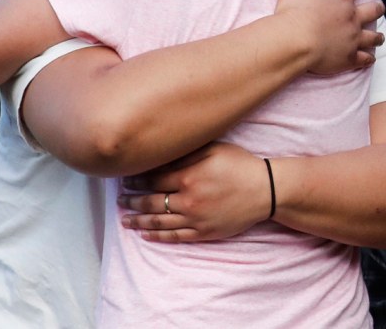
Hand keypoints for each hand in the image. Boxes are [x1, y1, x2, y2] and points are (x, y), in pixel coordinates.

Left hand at [118, 142, 271, 241]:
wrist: (266, 191)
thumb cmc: (240, 165)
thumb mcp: (214, 149)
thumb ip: (185, 153)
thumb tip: (159, 156)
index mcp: (189, 177)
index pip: (153, 180)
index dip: (136, 180)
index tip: (125, 179)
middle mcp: (189, 200)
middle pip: (151, 202)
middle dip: (132, 201)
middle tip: (119, 200)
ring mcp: (196, 219)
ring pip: (159, 222)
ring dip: (138, 220)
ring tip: (125, 219)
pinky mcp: (204, 232)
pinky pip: (175, 237)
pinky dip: (158, 235)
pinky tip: (146, 233)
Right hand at [277, 0, 383, 74]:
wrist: (296, 40)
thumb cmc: (295, 11)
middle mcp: (352, 17)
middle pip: (372, 11)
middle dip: (378, 8)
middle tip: (381, 6)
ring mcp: (352, 38)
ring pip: (372, 37)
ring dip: (377, 36)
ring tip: (381, 37)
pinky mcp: (348, 58)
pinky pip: (363, 59)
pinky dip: (368, 58)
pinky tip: (370, 59)